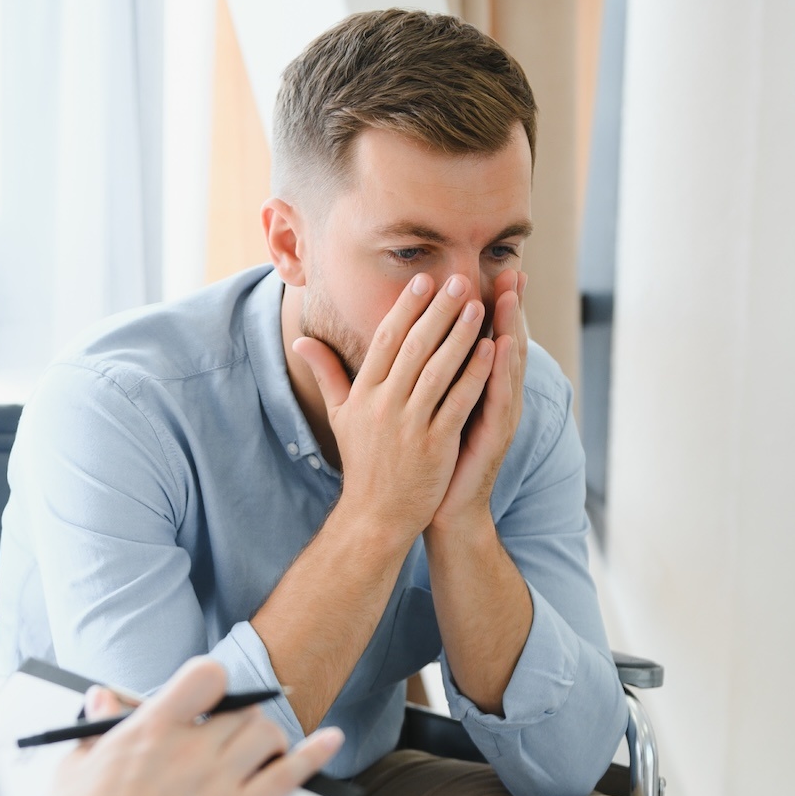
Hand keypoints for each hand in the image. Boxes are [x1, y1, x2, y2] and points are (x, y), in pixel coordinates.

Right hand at [32, 658, 341, 795]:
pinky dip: (315, 755)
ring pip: (266, 735)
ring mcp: (216, 781)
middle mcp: (189, 747)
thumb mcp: (76, 765)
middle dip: (239, 720)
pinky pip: (287, 776)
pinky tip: (332, 741)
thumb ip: (98, 726)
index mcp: (150, 728)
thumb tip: (102, 698)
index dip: (214, 684)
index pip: (205, 677)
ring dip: (268, 739)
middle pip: (240, 711)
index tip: (209, 701)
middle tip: (232, 739)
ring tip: (261, 755)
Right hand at [291, 272, 496, 548]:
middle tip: (458, 280)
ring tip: (478, 306)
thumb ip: (326, 373)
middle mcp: (384, 406)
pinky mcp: (435, 445)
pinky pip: (458, 402)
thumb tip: (301, 341)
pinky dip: (475, 375)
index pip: (385, 341)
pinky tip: (492, 351)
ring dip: (460, 336)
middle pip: (413, 348)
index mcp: (363, 395)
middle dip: (438, 311)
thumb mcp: (340, 416)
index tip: (424, 281)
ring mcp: (409, 426)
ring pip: (438, 371)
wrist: (376, 515)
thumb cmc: (362, 462)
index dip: (406, 309)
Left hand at [430, 271, 526, 536]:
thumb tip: (396, 342)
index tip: (486, 268)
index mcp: (471, 388)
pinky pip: (497, 399)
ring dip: (509, 329)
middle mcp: (490, 398)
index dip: (486, 305)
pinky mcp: (491, 438)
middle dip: (507, 307)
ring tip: (510, 296)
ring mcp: (495, 417)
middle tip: (511, 269)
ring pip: (504, 366)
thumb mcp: (420, 411)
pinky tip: (498, 348)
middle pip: (501, 343)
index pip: (481, 338)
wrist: (435, 509)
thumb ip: (416, 376)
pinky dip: (498, 372)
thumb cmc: (427, 458)